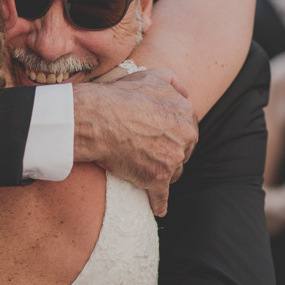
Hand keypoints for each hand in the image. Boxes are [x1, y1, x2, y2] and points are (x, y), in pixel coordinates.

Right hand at [74, 68, 196, 216]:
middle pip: (182, 152)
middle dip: (169, 153)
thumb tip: (185, 92)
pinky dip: (159, 203)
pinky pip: (161, 196)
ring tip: (144, 171)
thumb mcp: (150, 75)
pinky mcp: (157, 178)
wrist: (98, 118)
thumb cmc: (119, 96)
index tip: (160, 138)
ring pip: (173, 172)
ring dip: (162, 173)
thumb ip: (173, 81)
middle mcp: (185, 136)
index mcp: (185, 113)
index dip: (172, 134)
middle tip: (150, 153)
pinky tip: (159, 208)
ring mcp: (172, 159)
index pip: (187, 130)